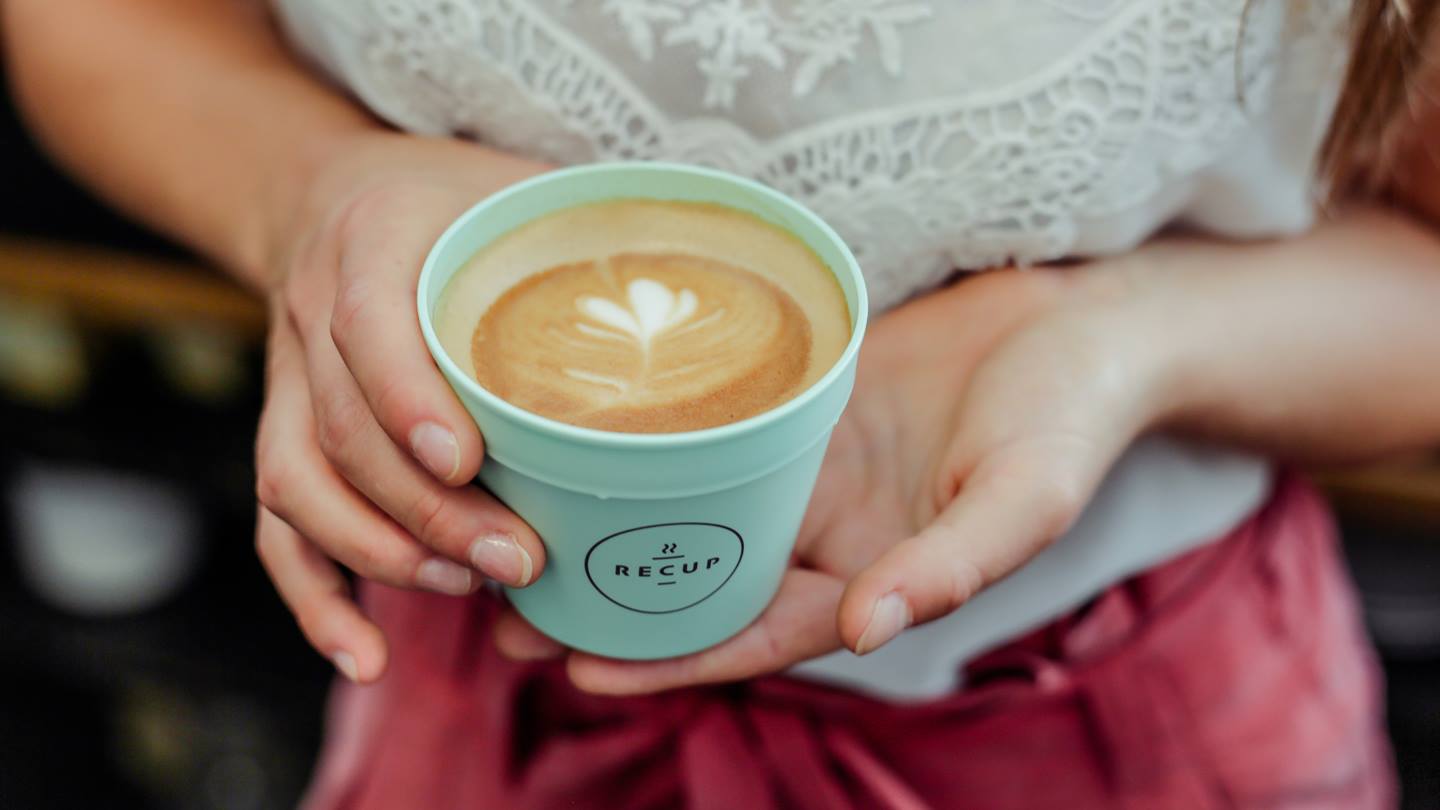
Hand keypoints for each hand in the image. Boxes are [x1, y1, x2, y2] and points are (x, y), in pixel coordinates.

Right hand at [252, 134, 552, 681]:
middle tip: (518, 558)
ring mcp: (287, 380)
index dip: (410, 400)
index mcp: (373, 241)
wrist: (339, 192)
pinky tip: (365, 658)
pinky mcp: (283, 432)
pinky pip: (276, 528)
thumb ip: (589, 229)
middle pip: (343, 431)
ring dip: (380, 552)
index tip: (469, 462)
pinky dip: (315, 599)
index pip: (369, 326)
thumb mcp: (518, 186)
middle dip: (427, 511)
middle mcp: (312, 312)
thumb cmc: (460, 199)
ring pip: (298, 485)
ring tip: (466, 587)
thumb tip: (713, 285)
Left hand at [497, 263, 1173, 692]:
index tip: (584, 667)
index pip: (758, 635)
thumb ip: (951, 564)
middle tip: (506, 614)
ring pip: (692, 510)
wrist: (1081, 323)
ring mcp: (806, 469)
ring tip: (516, 534)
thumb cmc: (1067, 414)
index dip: (676, 660)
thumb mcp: (1023, 495)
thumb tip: (868, 626)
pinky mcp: (798, 406)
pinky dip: (655, 443)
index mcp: (874, 577)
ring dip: (613, 528)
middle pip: (703, 583)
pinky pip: (714, 429)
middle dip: (612, 607)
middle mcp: (826, 533)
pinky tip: (585, 434)